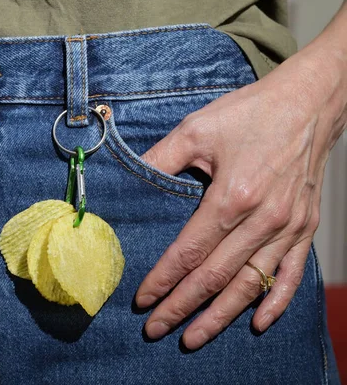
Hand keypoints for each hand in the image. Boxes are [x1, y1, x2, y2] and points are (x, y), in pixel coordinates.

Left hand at [134, 42, 346, 349]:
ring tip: (195, 337)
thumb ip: (160, 159)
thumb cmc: (251, 113)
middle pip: (215, 276)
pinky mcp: (304, 227)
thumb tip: (130, 179)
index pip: (189, 252)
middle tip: (157, 329)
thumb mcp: (196, 129)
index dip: (163, 279)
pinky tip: (256, 322)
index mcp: (232, 196)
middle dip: (182, 307)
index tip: (143, 300)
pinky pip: (292, 274)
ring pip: (250, 284)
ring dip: (221, 315)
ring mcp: (288, 227)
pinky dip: (275, 302)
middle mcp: (262, 219)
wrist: (309, 103)